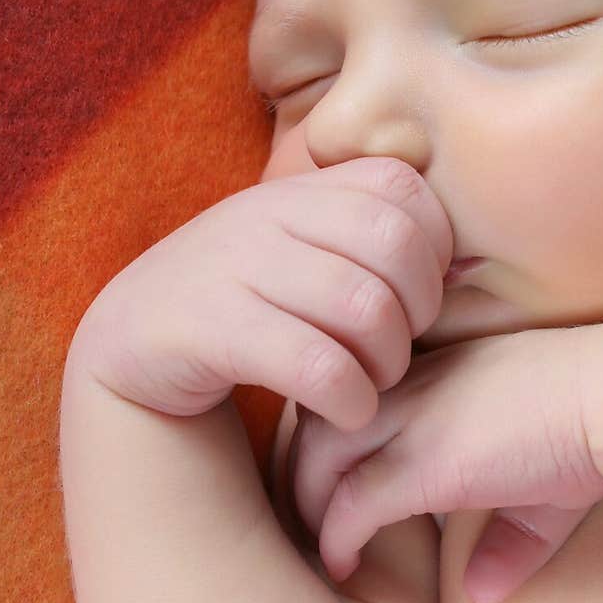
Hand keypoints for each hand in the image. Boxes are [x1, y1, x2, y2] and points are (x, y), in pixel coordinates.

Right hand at [68, 156, 451, 426]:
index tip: (415, 301)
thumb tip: (469, 264)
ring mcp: (231, 266)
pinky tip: (342, 413)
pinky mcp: (208, 329)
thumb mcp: (302, 252)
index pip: (403, 189)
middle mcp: (265, 214)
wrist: (132, 345)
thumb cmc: (248, 304)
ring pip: (362, 308)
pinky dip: (350, 400)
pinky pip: (316, 364)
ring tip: (369, 385)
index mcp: (298, 190)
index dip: (433, 250)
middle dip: (416, 312)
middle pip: (394, 247)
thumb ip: (371, 241)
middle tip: (396, 350)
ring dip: (385, 363)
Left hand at [288, 325, 602, 600]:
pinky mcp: (422, 463)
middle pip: (316, 420)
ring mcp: (411, 421)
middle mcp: (409, 385)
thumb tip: (484, 593)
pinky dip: (335, 538)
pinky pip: (350, 505)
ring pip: (318, 461)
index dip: (328, 440)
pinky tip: (341, 565)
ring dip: (308, 506)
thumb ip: (509, 536)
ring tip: (316, 548)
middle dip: (299, 471)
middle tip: (302, 521)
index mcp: (431, 370)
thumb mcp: (544, 483)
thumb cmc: (595, 431)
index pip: (347, 395)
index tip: (326, 486)